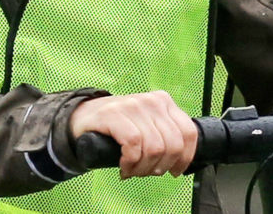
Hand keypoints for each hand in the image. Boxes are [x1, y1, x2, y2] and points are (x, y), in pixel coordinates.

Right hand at [69, 91, 196, 178]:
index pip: (188, 133)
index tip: (175, 171)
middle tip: (145, 172)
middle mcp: (152, 101)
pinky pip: (133, 144)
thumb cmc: (119, 126)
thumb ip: (165, 135)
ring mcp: (133, 105)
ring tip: (132, 170)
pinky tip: (124, 165)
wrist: (84, 116)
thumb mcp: (148, 125)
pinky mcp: (114, 113)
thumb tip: (181, 161)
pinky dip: (130, 162)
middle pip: (172, 145)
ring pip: (154, 148)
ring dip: (143, 168)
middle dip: (160, 166)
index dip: (185, 158)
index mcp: (164, 102)